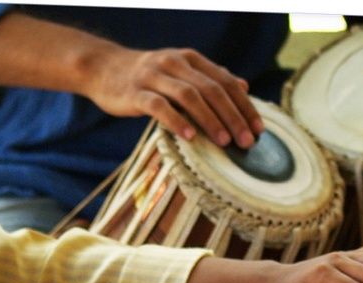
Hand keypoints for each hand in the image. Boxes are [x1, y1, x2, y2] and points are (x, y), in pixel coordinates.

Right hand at [85, 44, 263, 147]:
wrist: (104, 69)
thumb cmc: (148, 78)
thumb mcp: (181, 72)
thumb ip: (210, 79)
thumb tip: (244, 86)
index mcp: (191, 59)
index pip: (225, 81)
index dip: (244, 105)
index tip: (259, 129)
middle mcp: (175, 63)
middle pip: (212, 89)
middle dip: (233, 116)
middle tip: (247, 142)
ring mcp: (155, 76)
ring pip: (189, 96)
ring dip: (210, 120)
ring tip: (225, 142)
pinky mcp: (136, 92)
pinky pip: (160, 107)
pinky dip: (177, 121)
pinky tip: (190, 137)